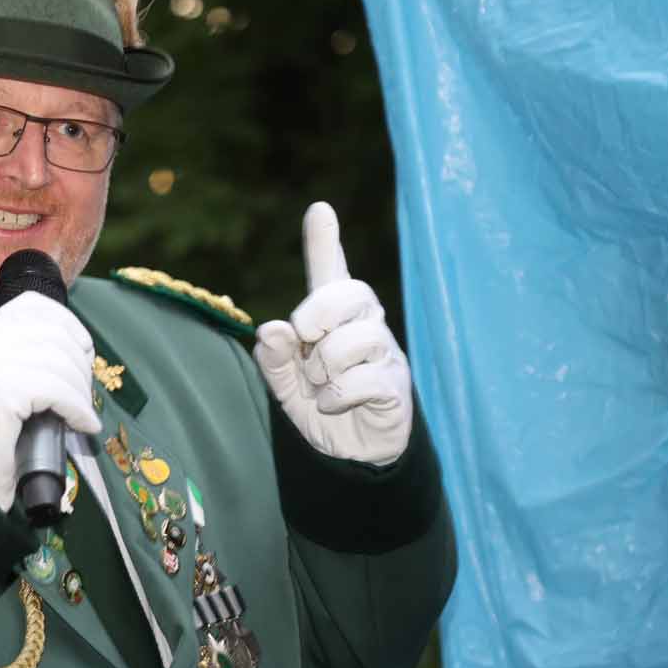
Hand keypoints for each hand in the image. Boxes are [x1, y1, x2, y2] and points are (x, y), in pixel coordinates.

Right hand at [0, 291, 99, 510]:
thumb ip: (18, 358)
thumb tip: (75, 347)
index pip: (33, 306)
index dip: (68, 324)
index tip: (83, 350)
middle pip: (54, 335)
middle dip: (80, 365)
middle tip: (82, 396)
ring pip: (61, 364)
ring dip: (81, 391)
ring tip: (80, 414)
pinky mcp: (2, 392)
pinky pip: (59, 391)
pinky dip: (79, 409)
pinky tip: (82, 424)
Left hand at [253, 202, 412, 464]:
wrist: (350, 457)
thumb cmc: (320, 408)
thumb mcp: (285, 385)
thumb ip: (275, 358)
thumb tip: (271, 329)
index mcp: (334, 320)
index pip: (331, 274)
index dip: (324, 242)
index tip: (319, 209)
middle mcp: (365, 327)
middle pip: (352, 293)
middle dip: (318, 313)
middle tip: (306, 342)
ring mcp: (385, 355)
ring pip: (356, 339)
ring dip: (325, 367)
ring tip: (322, 386)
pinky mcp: (396, 386)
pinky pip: (364, 378)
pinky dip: (337, 395)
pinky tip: (335, 404)